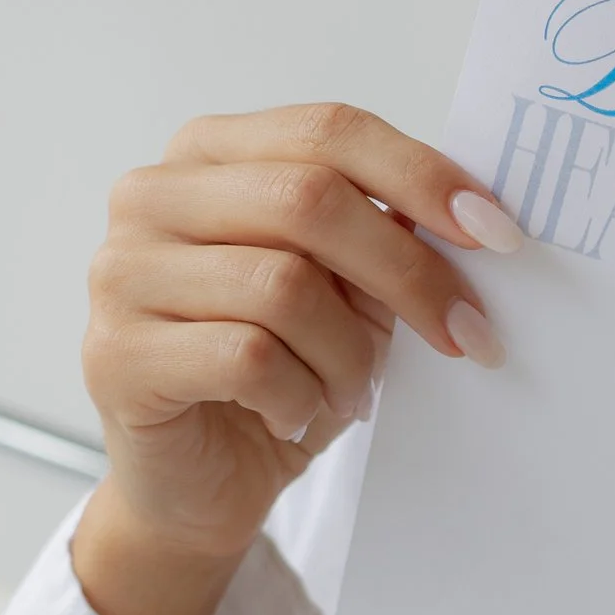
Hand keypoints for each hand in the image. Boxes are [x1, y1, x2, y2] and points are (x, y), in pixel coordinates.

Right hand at [73, 102, 519, 614]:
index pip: (328, 131)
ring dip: (348, 354)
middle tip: (468, 335)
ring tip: (352, 391)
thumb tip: (473, 217)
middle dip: (408, 273)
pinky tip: (293, 415)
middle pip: (310, 199)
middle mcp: (152, 197)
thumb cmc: (272, 375)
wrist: (197, 484)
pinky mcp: (116, 355)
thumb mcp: (343, 292)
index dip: (421, 175)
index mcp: (209, 154)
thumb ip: (384, 236)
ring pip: (283, 286)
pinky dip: (298, 395)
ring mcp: (121, 273)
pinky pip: (248, 359)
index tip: (498, 233)